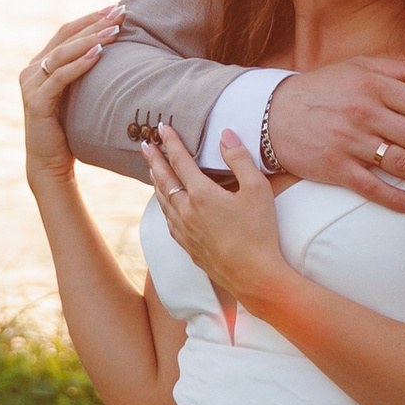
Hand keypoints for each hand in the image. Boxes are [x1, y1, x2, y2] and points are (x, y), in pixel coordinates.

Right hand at [21, 7, 123, 180]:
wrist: (50, 163)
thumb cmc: (69, 129)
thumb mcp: (78, 94)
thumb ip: (85, 71)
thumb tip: (115, 49)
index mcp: (40, 64)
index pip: (66, 32)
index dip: (91, 19)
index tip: (116, 8)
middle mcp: (31, 71)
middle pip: (65, 38)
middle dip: (94, 23)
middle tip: (120, 12)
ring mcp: (30, 86)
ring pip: (62, 54)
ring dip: (90, 40)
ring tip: (114, 30)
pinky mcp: (36, 102)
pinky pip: (60, 78)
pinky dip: (79, 64)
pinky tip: (98, 54)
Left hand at [143, 121, 291, 311]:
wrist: (254, 276)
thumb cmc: (259, 232)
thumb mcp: (258, 189)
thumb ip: (240, 159)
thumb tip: (225, 135)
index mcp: (202, 195)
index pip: (181, 161)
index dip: (171, 143)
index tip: (162, 128)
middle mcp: (187, 212)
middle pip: (164, 180)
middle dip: (154, 160)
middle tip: (145, 145)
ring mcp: (185, 231)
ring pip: (163, 202)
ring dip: (156, 182)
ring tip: (152, 171)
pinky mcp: (188, 247)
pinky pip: (168, 221)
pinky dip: (163, 206)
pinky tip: (165, 206)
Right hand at [261, 58, 404, 213]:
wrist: (273, 113)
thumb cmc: (324, 88)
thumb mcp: (360, 68)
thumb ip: (401, 71)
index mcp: (375, 87)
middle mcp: (365, 114)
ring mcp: (349, 142)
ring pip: (401, 164)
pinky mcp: (334, 168)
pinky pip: (370, 187)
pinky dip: (395, 199)